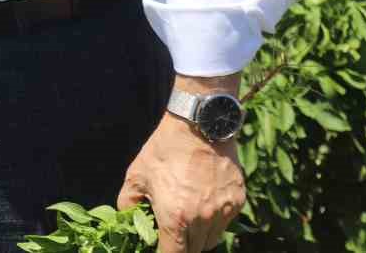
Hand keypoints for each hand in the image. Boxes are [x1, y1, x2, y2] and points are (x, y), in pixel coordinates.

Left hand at [117, 112, 245, 252]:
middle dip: (182, 247)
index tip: (159, 249)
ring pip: (212, 239)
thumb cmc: (163, 150)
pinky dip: (214, 220)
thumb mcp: (136, 175)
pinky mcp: (237, 201)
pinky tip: (203, 203)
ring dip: (200, 237)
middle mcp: (202, 220)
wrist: (198, 125)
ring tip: (187, 219)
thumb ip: (128, 203)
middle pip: (195, 251)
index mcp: (175, 219)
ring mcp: (223, 212)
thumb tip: (128, 219)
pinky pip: (225, 222)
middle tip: (172, 234)